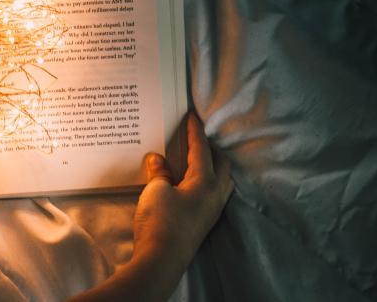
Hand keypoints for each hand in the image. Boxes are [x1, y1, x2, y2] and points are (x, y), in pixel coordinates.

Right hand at [70, 113, 233, 301]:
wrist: (161, 259)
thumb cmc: (161, 221)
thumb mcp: (156, 190)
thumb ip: (159, 172)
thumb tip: (158, 159)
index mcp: (206, 182)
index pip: (202, 150)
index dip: (195, 132)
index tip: (193, 116)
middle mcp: (215, 195)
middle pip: (220, 165)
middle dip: (211, 149)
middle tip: (197, 138)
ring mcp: (211, 211)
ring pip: (220, 181)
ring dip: (212, 167)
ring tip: (199, 159)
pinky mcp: (203, 222)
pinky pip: (211, 194)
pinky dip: (205, 182)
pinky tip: (191, 184)